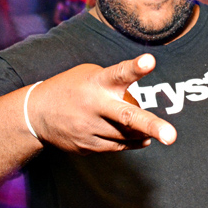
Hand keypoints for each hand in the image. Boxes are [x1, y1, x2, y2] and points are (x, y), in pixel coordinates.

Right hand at [28, 54, 176, 153]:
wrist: (35, 114)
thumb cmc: (71, 88)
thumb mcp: (89, 75)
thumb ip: (115, 84)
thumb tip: (142, 106)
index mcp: (96, 83)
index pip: (118, 73)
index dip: (135, 67)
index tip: (150, 60)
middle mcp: (94, 106)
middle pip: (125, 116)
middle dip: (150, 125)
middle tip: (171, 136)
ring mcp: (89, 129)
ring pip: (126, 136)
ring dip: (143, 133)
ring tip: (158, 132)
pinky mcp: (86, 146)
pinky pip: (118, 147)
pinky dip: (133, 142)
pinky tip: (143, 138)